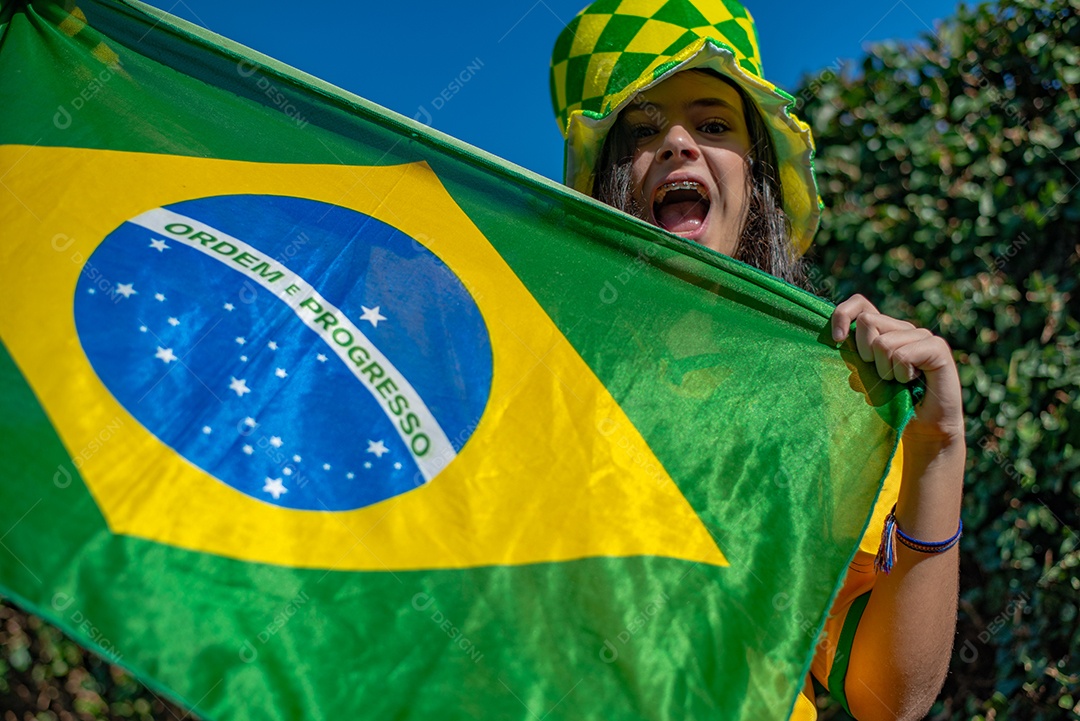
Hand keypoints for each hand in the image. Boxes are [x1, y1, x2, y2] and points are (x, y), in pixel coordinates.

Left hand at [830, 294, 963, 443]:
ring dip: (885, 371)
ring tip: (899, 382)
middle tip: (882, 375)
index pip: (860, 304)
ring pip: (883, 342)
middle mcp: (903, 328)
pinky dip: (901, 375)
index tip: (837, 339)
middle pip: (868, 322)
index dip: (843, 315)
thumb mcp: (863, 376)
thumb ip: (852, 355)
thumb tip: (836, 338)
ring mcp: (922, 336)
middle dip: (865, 354)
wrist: (923, 428)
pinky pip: (902, 355)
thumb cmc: (890, 403)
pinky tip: (912, 382)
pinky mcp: (937, 348)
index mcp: (884, 331)